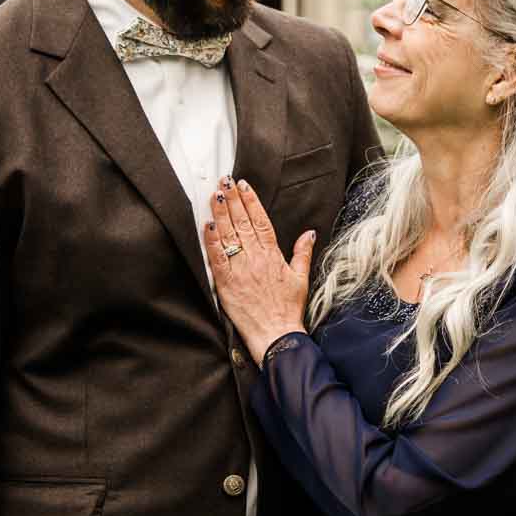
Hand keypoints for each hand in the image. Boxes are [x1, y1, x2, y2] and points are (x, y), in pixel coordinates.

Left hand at [204, 178, 314, 361]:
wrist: (276, 334)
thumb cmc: (288, 309)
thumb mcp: (301, 279)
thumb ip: (302, 253)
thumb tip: (309, 234)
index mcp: (273, 255)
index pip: (261, 221)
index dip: (251, 201)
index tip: (244, 185)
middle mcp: (256, 258)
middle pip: (243, 222)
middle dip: (233, 199)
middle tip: (224, 180)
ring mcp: (240, 269)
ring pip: (229, 235)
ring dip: (221, 213)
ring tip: (215, 195)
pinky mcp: (226, 282)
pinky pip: (217, 257)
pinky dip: (211, 240)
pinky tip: (207, 224)